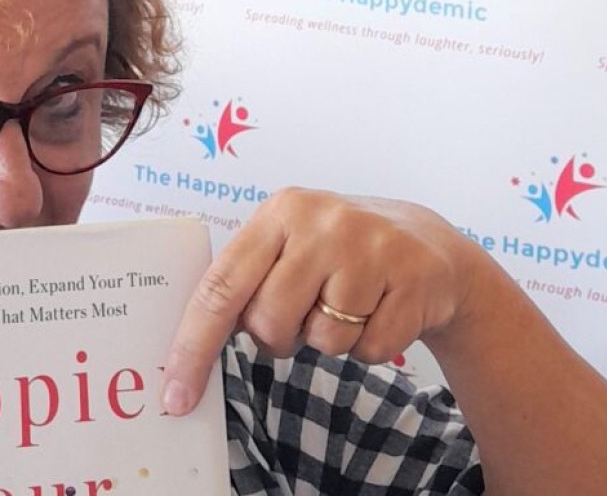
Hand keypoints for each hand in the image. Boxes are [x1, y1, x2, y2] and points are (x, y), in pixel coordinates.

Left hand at [160, 187, 490, 414]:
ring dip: (330, 340)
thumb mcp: (290, 245)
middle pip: (268, 322)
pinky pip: (368, 351)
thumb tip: (188, 354)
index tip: (176, 393)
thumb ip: (246, 281)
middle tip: (305, 313)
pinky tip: (381, 311)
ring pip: (321, 340)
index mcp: (279, 212)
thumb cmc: (340, 255)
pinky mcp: (412, 280)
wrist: (429, 247)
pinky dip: (370, 346)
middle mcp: (322, 223)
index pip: (221, 287)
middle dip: (280, 336)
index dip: (194, 345)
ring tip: (350, 306)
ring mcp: (371, 249)